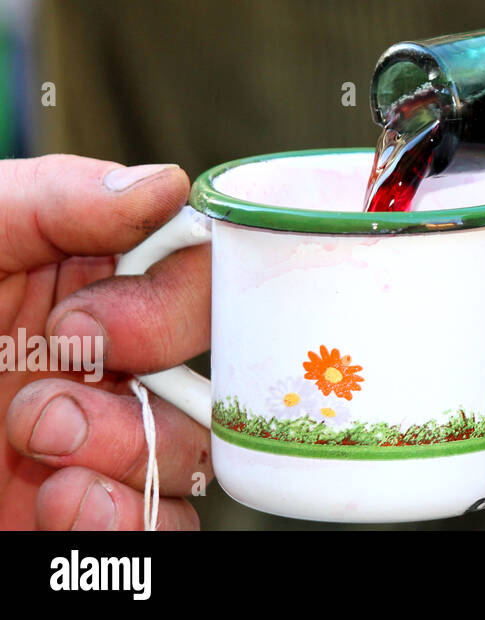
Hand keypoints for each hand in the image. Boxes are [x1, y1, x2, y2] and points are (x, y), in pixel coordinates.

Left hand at [0, 156, 210, 528]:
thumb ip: (50, 200)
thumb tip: (167, 184)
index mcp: (71, 276)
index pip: (191, 266)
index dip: (174, 295)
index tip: (96, 322)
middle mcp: (93, 357)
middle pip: (214, 354)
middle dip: (149, 369)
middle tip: (61, 376)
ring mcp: (87, 442)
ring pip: (191, 445)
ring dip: (134, 449)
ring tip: (44, 448)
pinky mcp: (75, 517)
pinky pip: (165, 526)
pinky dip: (130, 518)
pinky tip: (61, 503)